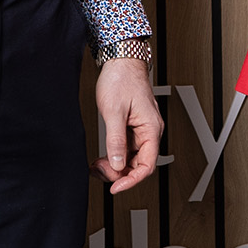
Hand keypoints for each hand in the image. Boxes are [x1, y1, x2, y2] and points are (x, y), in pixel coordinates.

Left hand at [94, 56, 164, 192]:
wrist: (120, 60)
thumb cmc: (121, 80)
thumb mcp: (114, 112)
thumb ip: (116, 140)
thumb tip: (118, 164)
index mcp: (151, 129)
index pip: (147, 165)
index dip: (131, 180)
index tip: (115, 187)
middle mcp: (149, 132)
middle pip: (139, 165)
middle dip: (119, 173)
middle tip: (98, 170)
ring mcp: (141, 130)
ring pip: (131, 158)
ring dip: (115, 166)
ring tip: (97, 165)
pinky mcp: (133, 127)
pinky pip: (126, 148)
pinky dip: (114, 155)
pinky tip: (102, 157)